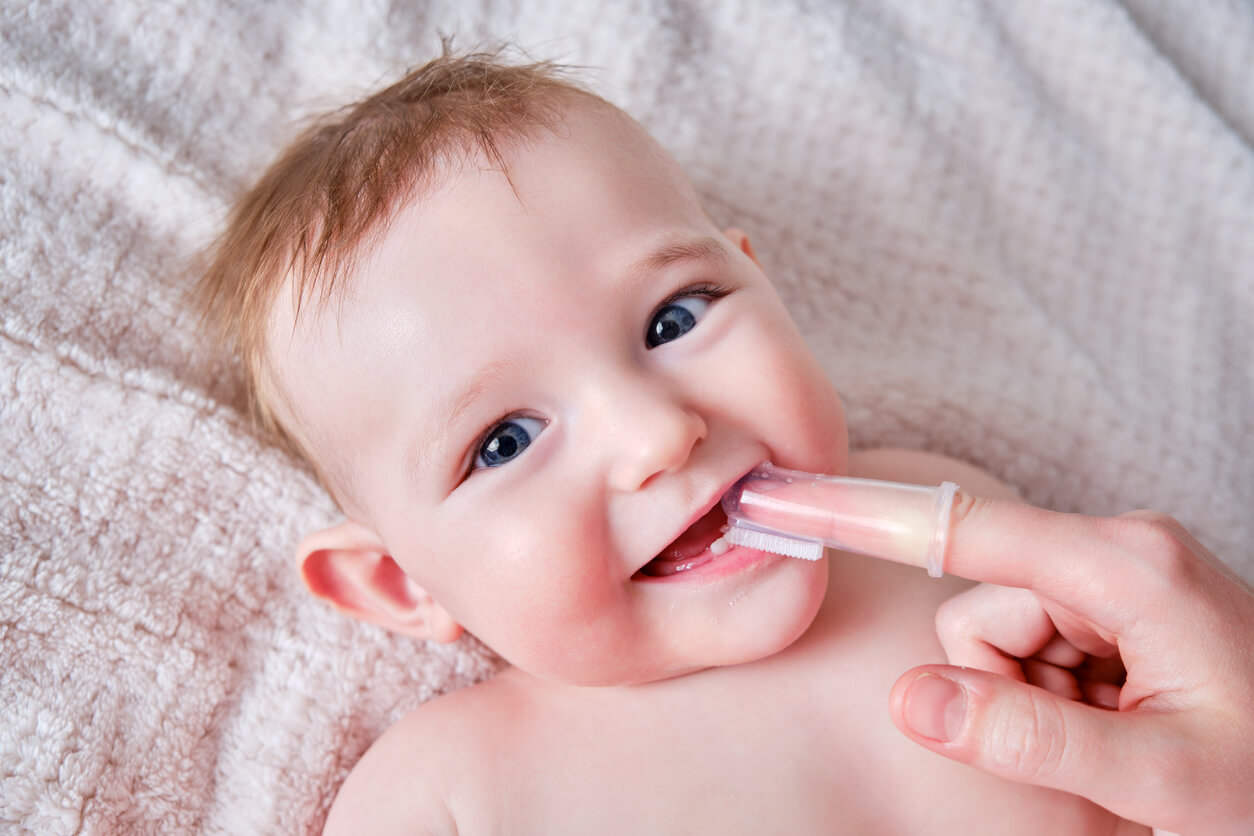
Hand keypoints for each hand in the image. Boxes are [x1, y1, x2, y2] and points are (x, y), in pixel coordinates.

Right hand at [888, 496, 1253, 834]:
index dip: (875, 517)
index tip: (803, 496)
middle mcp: (1119, 549)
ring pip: (1001, 637)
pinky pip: (1033, 645)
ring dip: (1042, 702)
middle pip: (982, 615)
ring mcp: (1118, 572)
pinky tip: (1127, 718)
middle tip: (1100, 744)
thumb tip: (910, 698)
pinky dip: (1062, 698)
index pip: (971, 532)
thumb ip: (1031, 738)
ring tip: (1125, 734)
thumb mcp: (1161, 775)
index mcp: (1131, 565)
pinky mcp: (1116, 598)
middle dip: (1013, 692)